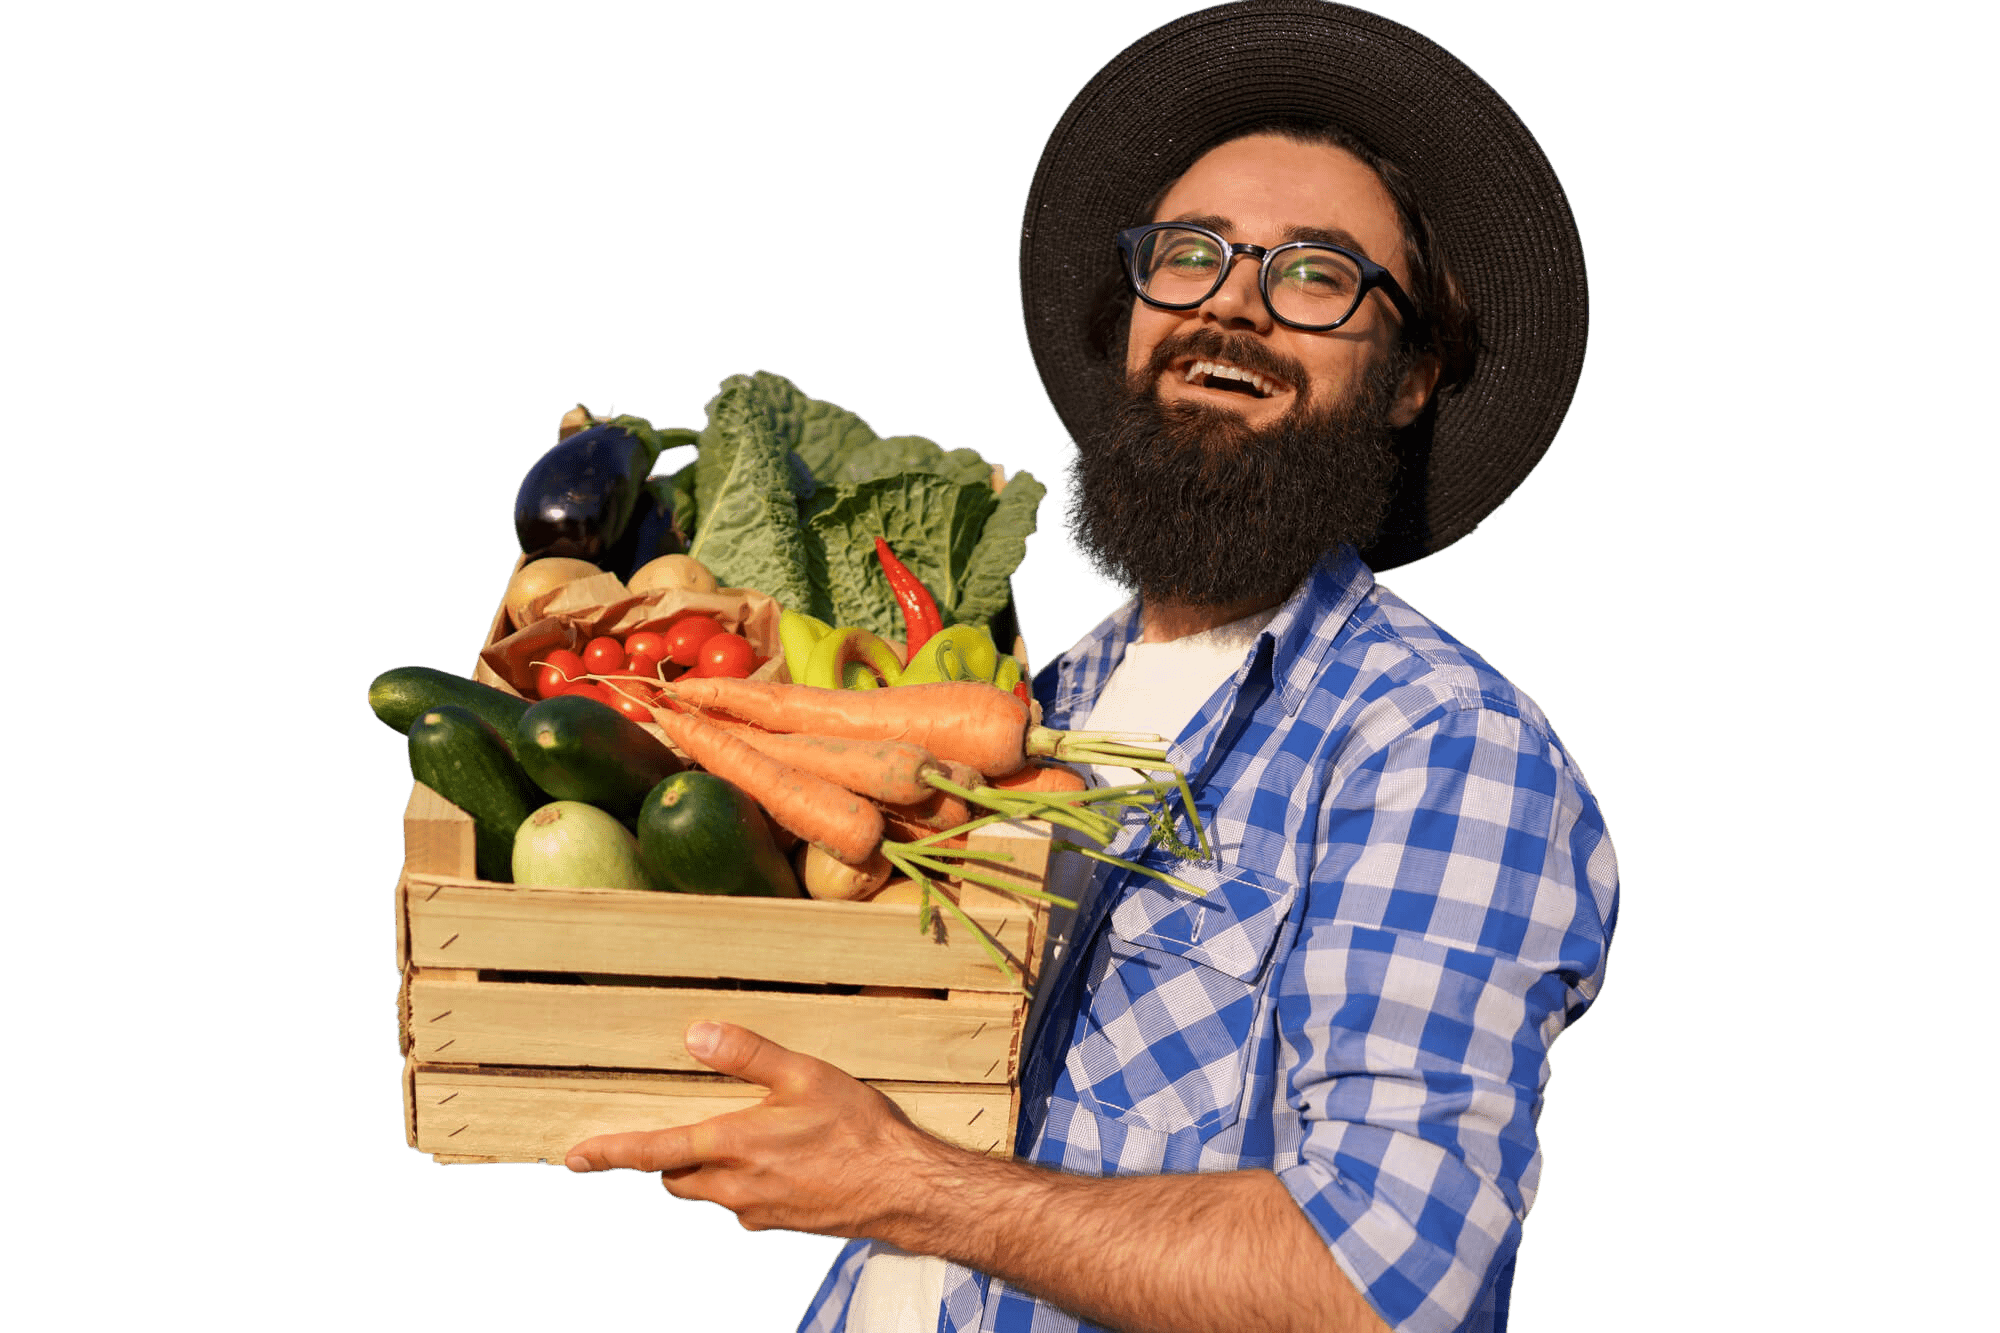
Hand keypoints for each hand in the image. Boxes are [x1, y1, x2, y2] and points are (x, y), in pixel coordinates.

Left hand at [563, 1020, 951, 1236]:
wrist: (902, 1190)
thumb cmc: (858, 1130)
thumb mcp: (805, 1075)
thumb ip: (747, 1054)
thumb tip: (696, 1035)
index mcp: (732, 1147)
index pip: (653, 1153)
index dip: (611, 1154)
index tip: (576, 1158)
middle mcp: (734, 1188)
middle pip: (675, 1177)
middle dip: (668, 1157)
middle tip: (679, 1129)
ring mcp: (755, 1213)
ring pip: (707, 1192)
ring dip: (707, 1170)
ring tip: (742, 1137)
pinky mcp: (777, 1225)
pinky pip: (742, 1204)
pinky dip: (744, 1183)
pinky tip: (782, 1160)